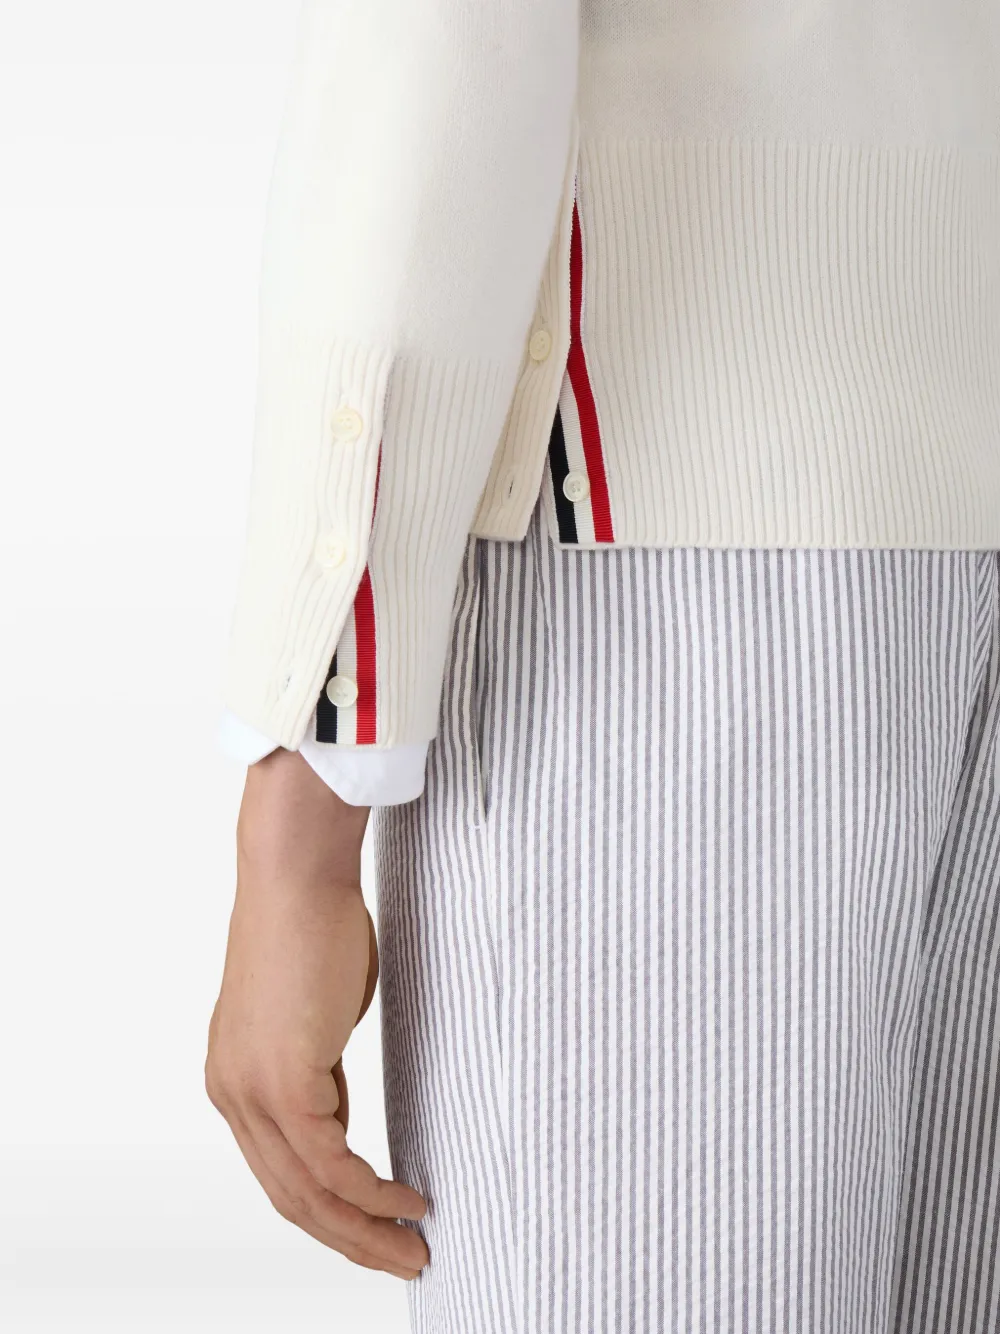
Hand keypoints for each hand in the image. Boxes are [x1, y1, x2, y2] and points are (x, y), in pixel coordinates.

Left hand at [205, 747, 428, 1279]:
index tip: (376, 1225)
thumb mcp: (315, 1016)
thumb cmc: (313, 926)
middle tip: (402, 1260)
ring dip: (366, 1231)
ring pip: (308, 1193)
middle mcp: (232, 1093)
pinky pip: (329, 1164)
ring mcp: (251, 1091)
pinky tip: (405, 1201)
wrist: (296, 874)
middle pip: (290, 1198)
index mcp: (235, 1079)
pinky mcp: (280, 1080)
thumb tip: (338, 1117)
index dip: (329, 1210)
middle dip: (351, 1241)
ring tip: (413, 1247)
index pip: (280, 1170)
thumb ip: (319, 1071)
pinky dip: (371, 1193)